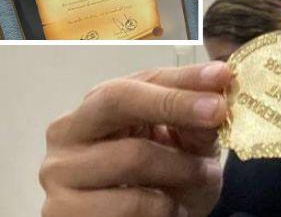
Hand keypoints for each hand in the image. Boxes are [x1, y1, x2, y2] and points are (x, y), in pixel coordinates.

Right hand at [40, 62, 231, 216]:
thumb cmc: (166, 179)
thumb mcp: (188, 143)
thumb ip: (197, 116)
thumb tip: (218, 86)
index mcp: (98, 106)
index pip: (137, 81)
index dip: (180, 80)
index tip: (222, 77)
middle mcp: (68, 133)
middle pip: (117, 101)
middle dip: (174, 105)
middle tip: (217, 114)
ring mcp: (59, 174)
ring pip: (131, 157)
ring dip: (181, 168)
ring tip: (199, 177)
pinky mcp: (62, 212)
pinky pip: (127, 206)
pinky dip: (163, 208)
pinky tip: (171, 208)